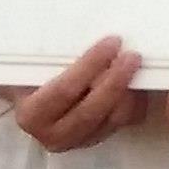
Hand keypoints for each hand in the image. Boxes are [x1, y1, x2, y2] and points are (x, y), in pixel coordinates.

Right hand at [5, 37, 150, 153]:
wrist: (31, 96)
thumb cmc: (31, 74)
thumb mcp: (31, 62)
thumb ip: (49, 54)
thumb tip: (76, 28)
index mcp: (32, 115)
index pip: (65, 90)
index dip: (90, 66)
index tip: (111, 43)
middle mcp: (54, 135)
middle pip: (91, 110)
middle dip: (115, 81)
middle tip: (131, 56)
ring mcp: (79, 141)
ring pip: (112, 119)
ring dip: (128, 90)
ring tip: (136, 64)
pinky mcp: (99, 138)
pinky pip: (125, 122)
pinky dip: (135, 101)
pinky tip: (137, 79)